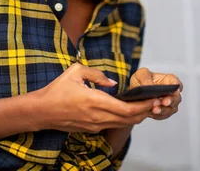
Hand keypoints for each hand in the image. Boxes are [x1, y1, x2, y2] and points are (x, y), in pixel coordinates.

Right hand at [37, 63, 157, 133]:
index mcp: (95, 101)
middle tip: (158, 102)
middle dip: (146, 111)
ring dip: (137, 116)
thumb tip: (112, 82)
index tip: (155, 99)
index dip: (144, 105)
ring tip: (148, 106)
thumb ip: (96, 74)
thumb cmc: (57, 90)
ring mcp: (95, 125)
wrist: (41, 111)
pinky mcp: (92, 128)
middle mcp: (98, 116)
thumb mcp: (75, 71)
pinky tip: (130, 110)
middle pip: (129, 118)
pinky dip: (125, 118)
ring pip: (123, 123)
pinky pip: (114, 124)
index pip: (127, 108)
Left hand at [129, 68, 182, 119]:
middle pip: (176, 98)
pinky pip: (163, 115)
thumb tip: (149, 85)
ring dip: (164, 110)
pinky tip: (152, 113)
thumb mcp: (141, 74)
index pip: (176, 82)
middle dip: (171, 100)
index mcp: (168, 80)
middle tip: (164, 102)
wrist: (135, 93)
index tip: (175, 90)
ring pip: (171, 109)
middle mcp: (170, 93)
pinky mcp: (162, 112)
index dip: (177, 87)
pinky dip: (158, 115)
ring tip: (155, 109)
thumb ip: (145, 77)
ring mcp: (168, 104)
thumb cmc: (141, 81)